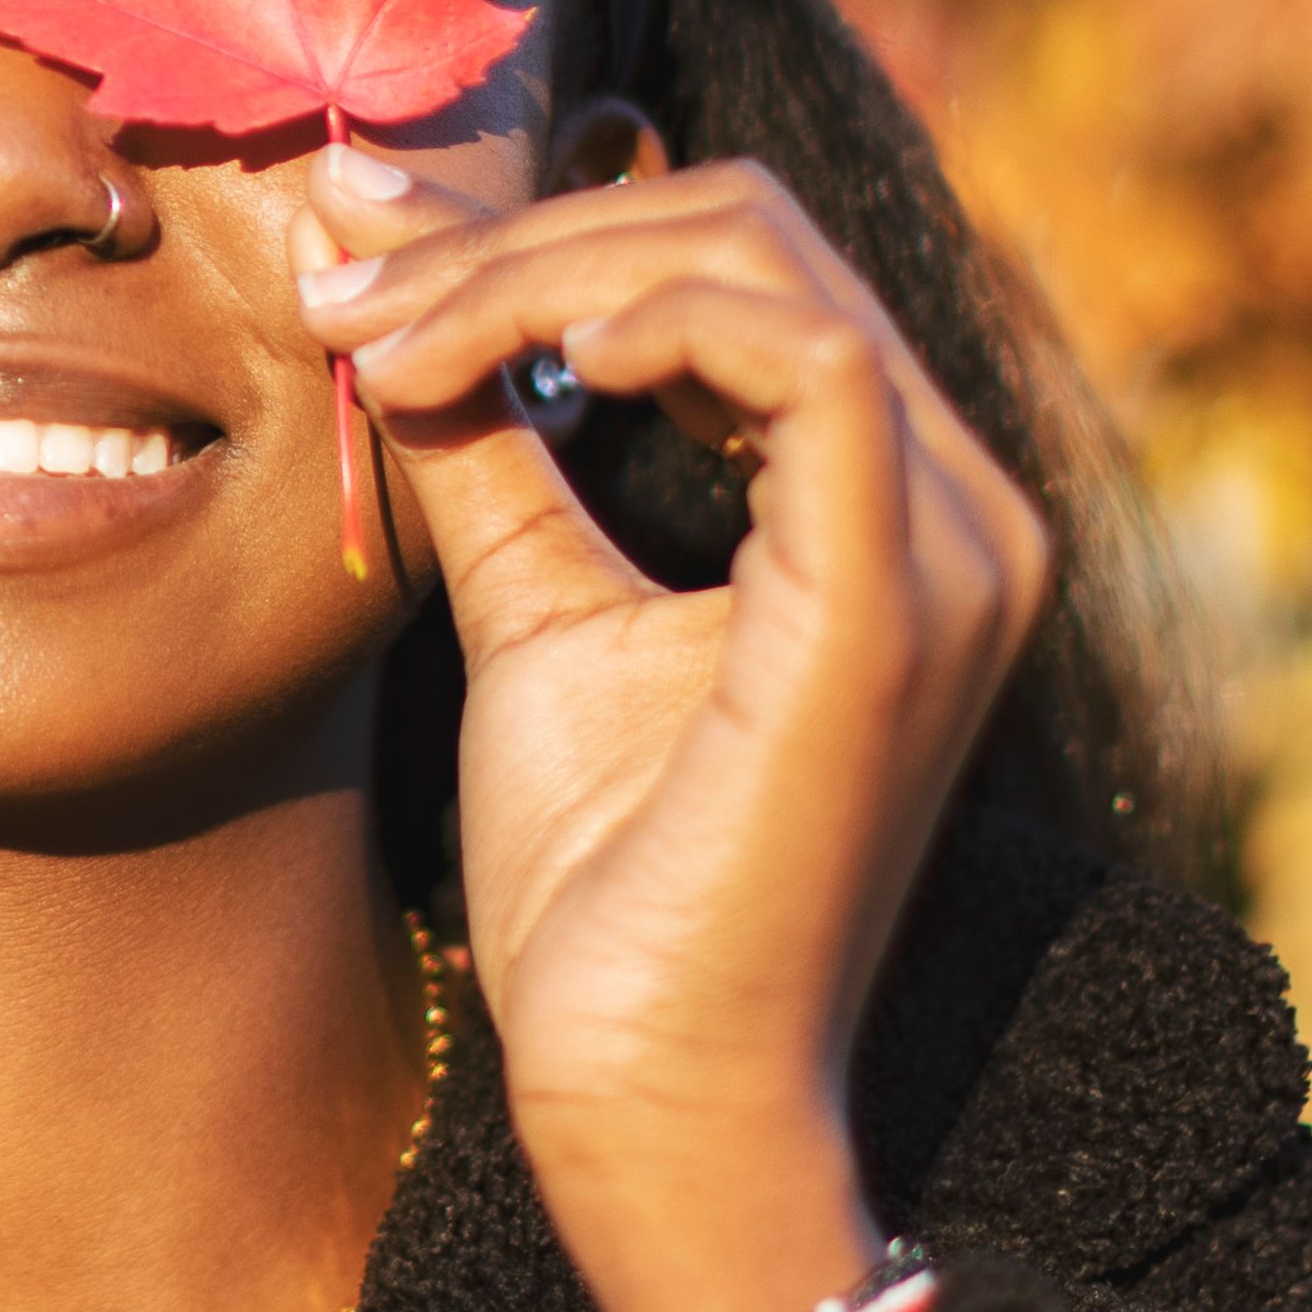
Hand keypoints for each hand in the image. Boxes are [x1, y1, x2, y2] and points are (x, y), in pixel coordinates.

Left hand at [298, 143, 1052, 1311]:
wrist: (647, 1088)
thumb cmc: (605, 881)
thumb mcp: (533, 606)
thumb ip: (491, 444)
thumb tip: (388, 275)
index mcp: (895, 501)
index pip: (738, 260)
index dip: (538, 223)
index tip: (358, 240)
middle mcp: (962, 505)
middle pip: (748, 229)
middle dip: (520, 235)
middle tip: (350, 295)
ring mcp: (950, 550)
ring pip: (759, 263)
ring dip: (541, 271)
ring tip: (392, 345)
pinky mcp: (894, 605)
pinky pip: (808, 363)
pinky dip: (656, 321)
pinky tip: (531, 364)